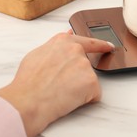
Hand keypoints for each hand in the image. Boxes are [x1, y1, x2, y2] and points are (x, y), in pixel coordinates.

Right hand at [0, 32, 114, 136]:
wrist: (29, 100)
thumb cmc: (28, 81)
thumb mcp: (37, 54)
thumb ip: (56, 46)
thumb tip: (68, 36)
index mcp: (63, 42)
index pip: (88, 41)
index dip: (100, 45)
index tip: (108, 47)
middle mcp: (76, 50)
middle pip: (85, 65)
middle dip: (77, 76)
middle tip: (61, 85)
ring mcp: (85, 65)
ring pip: (88, 80)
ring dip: (79, 88)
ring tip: (60, 92)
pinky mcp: (91, 82)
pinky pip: (93, 94)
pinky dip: (84, 100)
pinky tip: (68, 99)